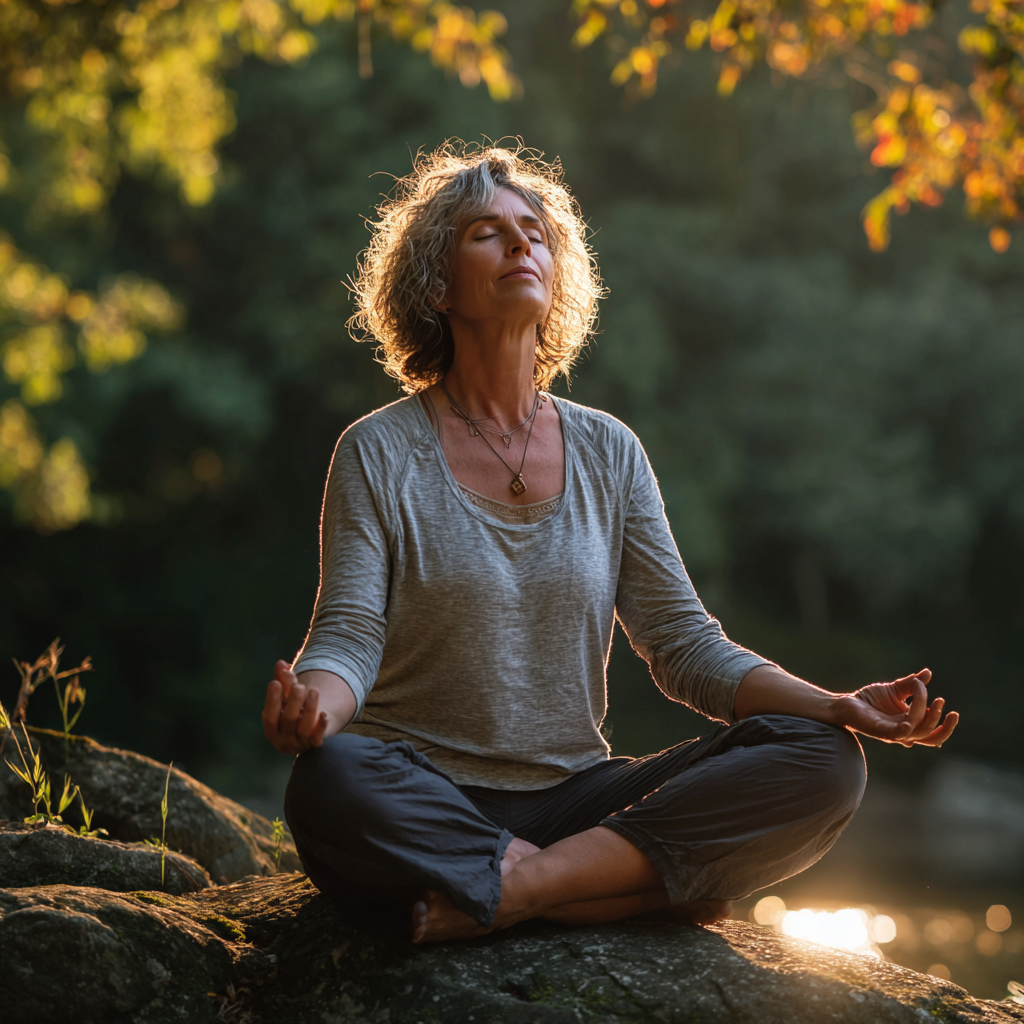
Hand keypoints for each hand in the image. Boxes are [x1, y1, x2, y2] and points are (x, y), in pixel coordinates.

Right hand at [262, 660, 329, 754]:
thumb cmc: (294, 711)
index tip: (275, 682)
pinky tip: (325, 714)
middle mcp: (283, 739)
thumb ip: (285, 681)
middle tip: (299, 685)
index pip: (270, 717)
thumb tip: (281, 663)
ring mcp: (300, 744)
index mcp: (272, 729)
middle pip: (287, 721)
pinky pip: (317, 738)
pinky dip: (321, 726)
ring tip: (313, 691)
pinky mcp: (315, 745)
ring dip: (309, 709)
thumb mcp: (288, 697)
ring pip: (303, 728)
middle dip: (293, 702)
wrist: (310, 732)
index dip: (271, 700)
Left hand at [834, 668, 958, 746]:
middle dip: (939, 720)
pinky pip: (894, 735)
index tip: (953, 712)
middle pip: (929, 735)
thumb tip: (928, 673)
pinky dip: (904, 730)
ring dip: (925, 715)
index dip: (946, 727)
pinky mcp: (878, 730)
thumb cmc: (871, 699)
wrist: (846, 702)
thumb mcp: (895, 689)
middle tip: (941, 702)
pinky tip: (908, 722)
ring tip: (927, 696)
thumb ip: (912, 684)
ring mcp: (891, 733)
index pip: (933, 734)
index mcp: (910, 724)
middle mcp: (903, 731)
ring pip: (916, 731)